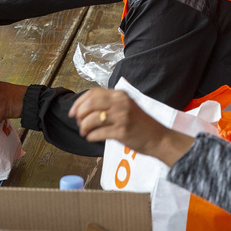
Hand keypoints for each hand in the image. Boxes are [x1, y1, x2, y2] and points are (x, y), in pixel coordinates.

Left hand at [70, 88, 194, 164]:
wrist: (158, 138)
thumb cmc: (140, 124)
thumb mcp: (126, 106)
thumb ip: (109, 104)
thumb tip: (83, 109)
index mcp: (120, 94)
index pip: (92, 93)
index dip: (79, 102)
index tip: (73, 112)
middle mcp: (121, 103)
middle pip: (90, 104)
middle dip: (79, 114)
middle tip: (78, 122)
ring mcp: (122, 117)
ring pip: (92, 119)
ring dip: (84, 127)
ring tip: (85, 132)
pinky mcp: (122, 132)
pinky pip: (99, 133)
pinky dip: (91, 136)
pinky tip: (91, 137)